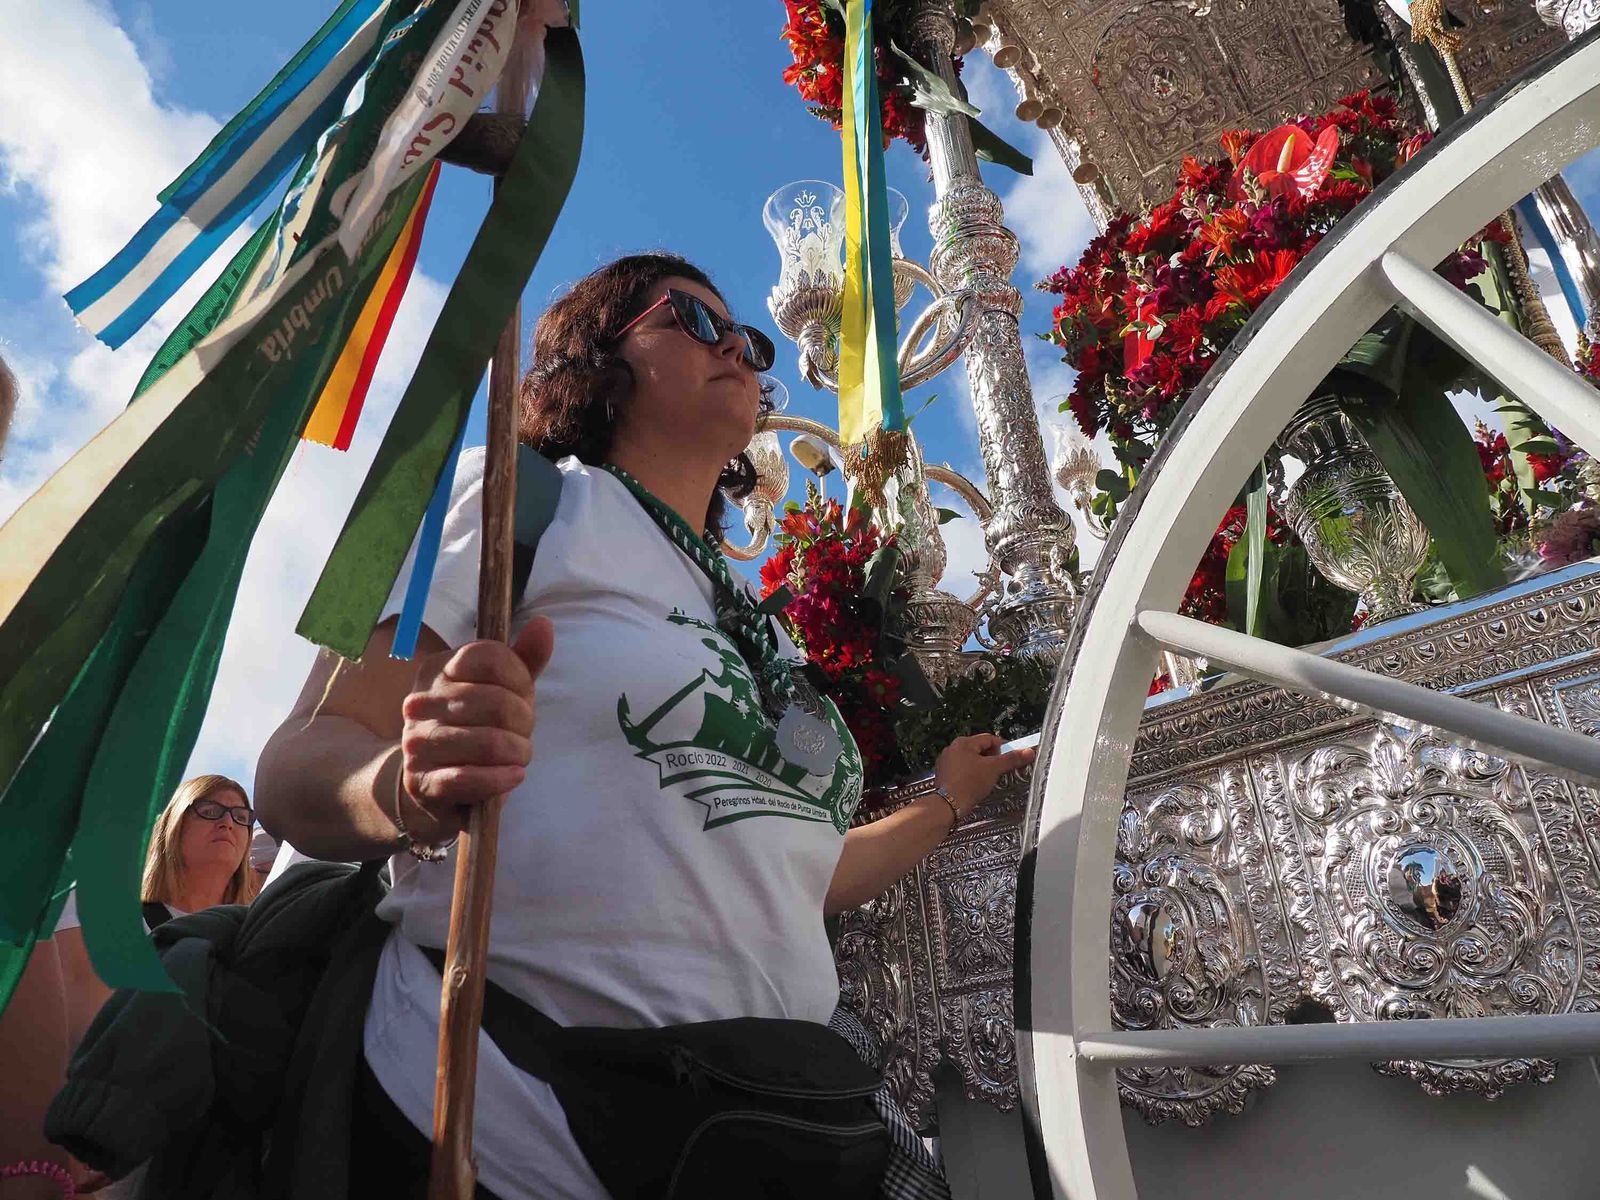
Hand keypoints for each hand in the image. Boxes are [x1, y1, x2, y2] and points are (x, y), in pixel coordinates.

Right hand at [397, 616, 554, 840]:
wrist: (434, 780)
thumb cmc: (477, 726)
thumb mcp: (503, 689)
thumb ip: (524, 659)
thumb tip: (543, 624)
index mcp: (440, 669)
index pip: (491, 657)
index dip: (520, 680)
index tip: (523, 698)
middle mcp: (421, 701)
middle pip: (497, 702)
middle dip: (524, 723)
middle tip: (523, 734)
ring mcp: (418, 741)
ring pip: (488, 742)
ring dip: (517, 753)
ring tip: (518, 757)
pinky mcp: (421, 781)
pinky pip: (469, 778)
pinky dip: (501, 779)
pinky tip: (512, 776)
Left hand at [933, 733, 1036, 817]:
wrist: (949, 805)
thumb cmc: (967, 785)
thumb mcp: (994, 769)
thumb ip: (1011, 759)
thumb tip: (1026, 752)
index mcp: (963, 742)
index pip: (989, 738)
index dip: (1002, 748)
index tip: (1009, 757)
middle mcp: (952, 749)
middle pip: (979, 749)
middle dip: (991, 759)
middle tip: (998, 771)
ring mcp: (946, 762)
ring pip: (970, 760)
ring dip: (981, 768)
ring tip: (986, 780)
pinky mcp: (944, 775)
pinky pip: (962, 771)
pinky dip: (970, 776)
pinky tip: (974, 785)